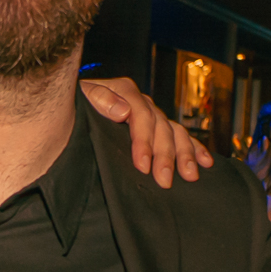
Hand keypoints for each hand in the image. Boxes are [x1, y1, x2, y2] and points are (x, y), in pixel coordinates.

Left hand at [80, 77, 212, 187]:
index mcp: (122, 91)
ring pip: (174, 131)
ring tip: (190, 176)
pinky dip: (195, 149)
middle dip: (164, 154)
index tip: (142, 165)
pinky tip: (206, 163)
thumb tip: (123, 112)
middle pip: (160, 125)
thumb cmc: (70, 108)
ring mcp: (150, 115)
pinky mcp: (155, 129)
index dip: (143, 140)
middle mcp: (140, 102)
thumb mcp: (79, 99)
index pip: (140, 113)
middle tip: (164, 180)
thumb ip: (99, 100)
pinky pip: (180, 136)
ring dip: (184, 154)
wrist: (64, 110)